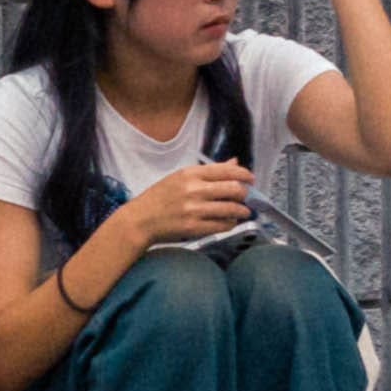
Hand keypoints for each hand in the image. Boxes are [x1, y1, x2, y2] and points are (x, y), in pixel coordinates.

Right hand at [124, 161, 255, 246]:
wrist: (140, 220)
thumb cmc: (159, 198)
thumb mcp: (180, 178)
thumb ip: (209, 171)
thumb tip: (234, 162)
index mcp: (189, 174)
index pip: (227, 170)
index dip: (244, 174)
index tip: (251, 179)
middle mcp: (193, 190)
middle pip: (234, 189)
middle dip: (245, 194)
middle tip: (246, 197)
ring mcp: (194, 209)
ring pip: (232, 209)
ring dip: (242, 211)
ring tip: (242, 212)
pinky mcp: (194, 227)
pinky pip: (223, 225)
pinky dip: (230, 223)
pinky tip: (228, 221)